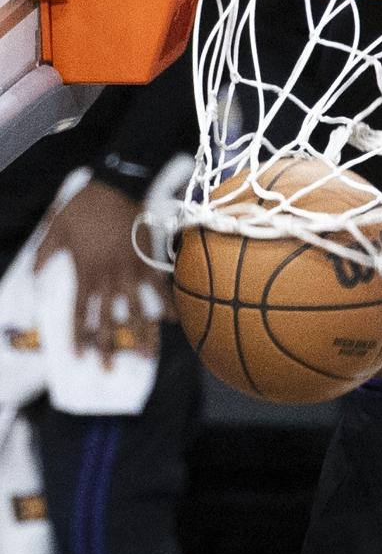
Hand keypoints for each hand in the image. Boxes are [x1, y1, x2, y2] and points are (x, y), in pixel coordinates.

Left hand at [34, 179, 175, 365]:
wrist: (117, 186)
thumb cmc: (85, 206)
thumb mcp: (56, 227)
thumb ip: (46, 253)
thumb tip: (35, 275)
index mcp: (86, 271)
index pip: (81, 311)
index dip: (79, 335)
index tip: (79, 356)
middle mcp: (109, 277)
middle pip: (109, 318)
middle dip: (110, 345)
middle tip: (110, 367)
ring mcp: (132, 271)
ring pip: (137, 309)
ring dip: (143, 334)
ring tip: (148, 356)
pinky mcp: (149, 260)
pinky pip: (160, 287)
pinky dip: (167, 304)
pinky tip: (173, 321)